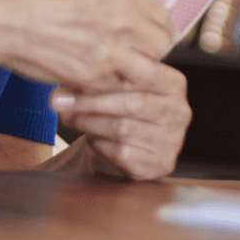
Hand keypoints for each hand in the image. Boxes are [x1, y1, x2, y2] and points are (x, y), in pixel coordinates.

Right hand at [0, 0, 175, 90]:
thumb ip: (115, 0)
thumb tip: (134, 16)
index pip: (163, 16)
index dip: (160, 29)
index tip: (153, 36)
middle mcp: (124, 17)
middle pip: (161, 45)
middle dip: (152, 52)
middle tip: (137, 57)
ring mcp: (110, 49)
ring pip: (146, 71)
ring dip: (136, 73)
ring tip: (118, 71)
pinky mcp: (92, 76)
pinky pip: (117, 87)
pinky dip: (111, 87)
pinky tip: (94, 79)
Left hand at [46, 62, 191, 179]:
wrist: (128, 146)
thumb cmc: (121, 108)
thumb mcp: (120, 86)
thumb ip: (105, 76)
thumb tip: (69, 77)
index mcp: (175, 84)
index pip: (144, 75)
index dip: (106, 79)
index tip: (73, 80)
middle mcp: (180, 112)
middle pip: (131, 104)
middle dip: (91, 102)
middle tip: (60, 101)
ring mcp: (173, 141)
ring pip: (122, 129)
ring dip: (89, 123)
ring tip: (69, 117)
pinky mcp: (161, 164)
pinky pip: (123, 153)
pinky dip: (101, 145)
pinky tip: (92, 139)